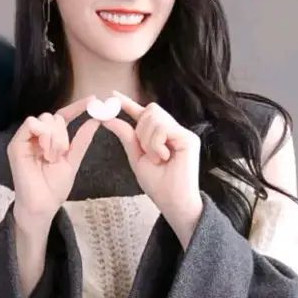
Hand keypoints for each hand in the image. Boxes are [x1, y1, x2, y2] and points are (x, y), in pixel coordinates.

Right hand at [7, 95, 100, 229]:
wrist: (43, 204)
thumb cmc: (55, 186)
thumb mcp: (73, 160)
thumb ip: (82, 140)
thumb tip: (95, 120)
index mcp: (51, 138)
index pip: (63, 116)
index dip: (77, 107)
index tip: (92, 100)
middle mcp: (38, 136)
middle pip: (54, 117)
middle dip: (62, 134)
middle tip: (61, 154)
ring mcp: (26, 139)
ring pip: (44, 118)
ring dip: (54, 137)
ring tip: (52, 157)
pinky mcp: (16, 144)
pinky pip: (30, 124)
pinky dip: (42, 135)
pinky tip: (45, 151)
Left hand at [101, 90, 202, 242]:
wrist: (172, 202)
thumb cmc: (158, 184)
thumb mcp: (136, 158)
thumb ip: (126, 136)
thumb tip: (108, 118)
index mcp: (160, 135)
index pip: (143, 113)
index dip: (128, 103)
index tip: (113, 95)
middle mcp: (173, 130)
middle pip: (150, 110)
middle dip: (141, 130)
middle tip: (147, 152)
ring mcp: (182, 133)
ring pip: (154, 118)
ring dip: (148, 141)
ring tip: (158, 159)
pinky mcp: (189, 138)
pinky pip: (163, 129)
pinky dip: (156, 144)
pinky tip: (164, 158)